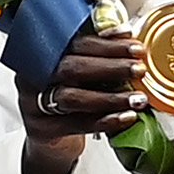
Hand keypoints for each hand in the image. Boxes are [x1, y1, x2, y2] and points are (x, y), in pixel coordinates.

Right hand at [17, 23, 142, 173]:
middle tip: (139, 70)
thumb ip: (98, 55)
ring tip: (138, 99)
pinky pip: (77, 124)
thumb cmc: (70, 95)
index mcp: (44, 52)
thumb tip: (129, 39)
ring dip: (110, 97)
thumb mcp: (79, 72)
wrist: (50, 135)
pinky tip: (126, 118)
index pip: (75, 43)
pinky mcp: (42, 128)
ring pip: (72, 97)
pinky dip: (105, 121)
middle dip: (111, 67)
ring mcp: (34, 103)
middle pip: (71, 67)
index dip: (107, 43)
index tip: (134, 46)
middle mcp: (34, 75)